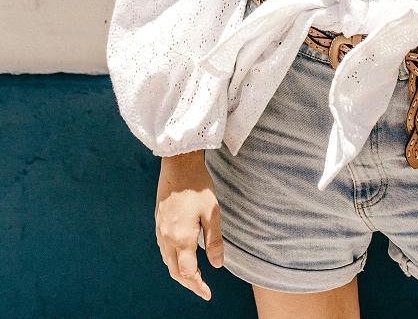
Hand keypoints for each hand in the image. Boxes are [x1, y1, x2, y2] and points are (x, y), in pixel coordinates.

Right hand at [155, 152, 224, 301]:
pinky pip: (163, 249)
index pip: (187, 273)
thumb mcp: (212, 213)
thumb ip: (214, 241)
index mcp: (181, 238)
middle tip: (202, 288)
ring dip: (179, 272)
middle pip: (174, 271)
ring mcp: (160, 229)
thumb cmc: (199, 186)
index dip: (197, 286)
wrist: (178, 163)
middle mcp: (167, 237)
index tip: (207, 294)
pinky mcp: (158, 221)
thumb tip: (217, 265)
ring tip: (194, 276)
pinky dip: (172, 259)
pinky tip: (181, 255)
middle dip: (188, 283)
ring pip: (167, 261)